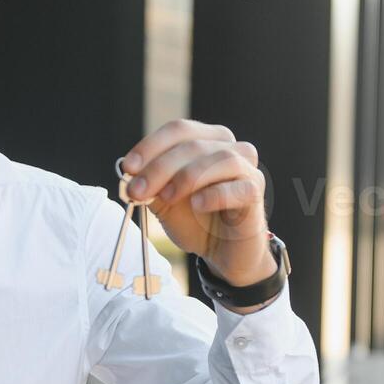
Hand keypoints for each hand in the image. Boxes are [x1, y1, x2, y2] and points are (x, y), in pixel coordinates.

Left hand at [120, 119, 275, 287]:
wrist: (222, 253)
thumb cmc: (195, 221)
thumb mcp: (163, 201)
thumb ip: (148, 184)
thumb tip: (128, 173)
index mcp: (207, 140)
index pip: (178, 130)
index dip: (150, 146)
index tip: (128, 167)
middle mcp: (230, 147)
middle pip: (193, 144)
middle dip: (159, 168)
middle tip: (137, 191)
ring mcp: (247, 168)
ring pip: (219, 159)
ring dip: (186, 177)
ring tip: (166, 198)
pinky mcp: (255, 192)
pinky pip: (238, 187)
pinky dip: (215, 194)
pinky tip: (197, 205)